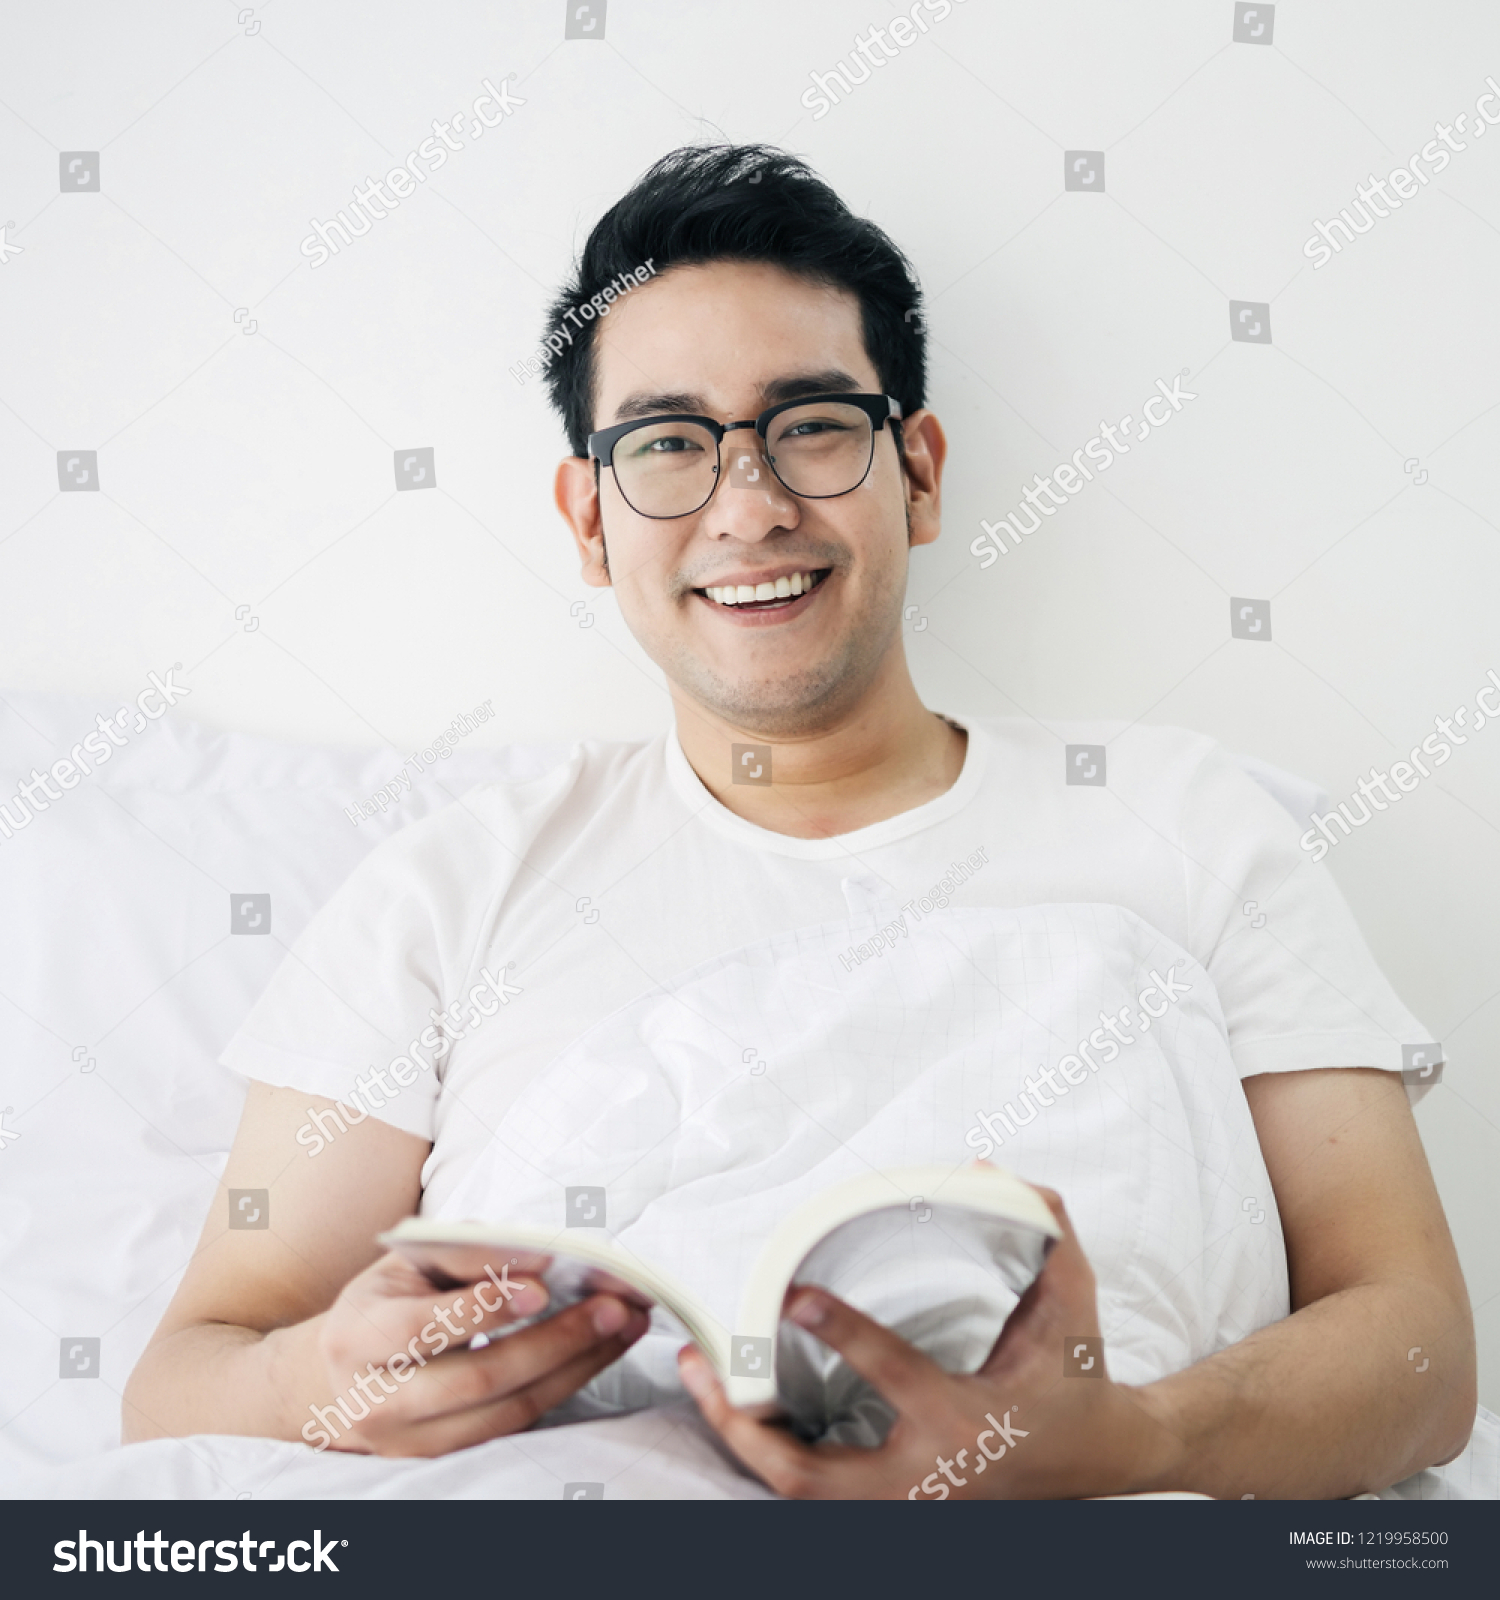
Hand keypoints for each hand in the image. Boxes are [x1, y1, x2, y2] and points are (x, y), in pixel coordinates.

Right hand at [311, 1246, 649, 1456]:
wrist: (339, 1378)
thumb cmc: (387, 1302)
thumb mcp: (408, 1264)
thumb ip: (464, 1255)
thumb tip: (536, 1255)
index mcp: (359, 1337)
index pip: (422, 1327)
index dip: (485, 1307)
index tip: (543, 1284)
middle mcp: (379, 1400)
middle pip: (477, 1379)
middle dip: (555, 1341)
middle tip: (611, 1306)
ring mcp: (412, 1441)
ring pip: (507, 1410)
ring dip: (576, 1366)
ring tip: (623, 1325)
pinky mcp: (445, 1458)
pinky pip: (514, 1425)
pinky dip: (564, 1386)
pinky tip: (599, 1352)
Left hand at [677, 1188, 1182, 1498]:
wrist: (1100, 1464)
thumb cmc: (1079, 1380)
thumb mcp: (1073, 1306)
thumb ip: (1045, 1233)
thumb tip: (990, 1169)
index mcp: (965, 1416)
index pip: (893, 1374)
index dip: (841, 1331)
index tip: (791, 1294)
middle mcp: (925, 1472)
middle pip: (813, 1474)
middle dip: (746, 1427)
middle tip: (701, 1364)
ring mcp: (905, 1503)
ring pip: (801, 1493)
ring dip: (743, 1441)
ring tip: (701, 1381)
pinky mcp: (894, 1509)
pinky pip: (816, 1494)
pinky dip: (771, 1455)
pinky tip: (740, 1409)